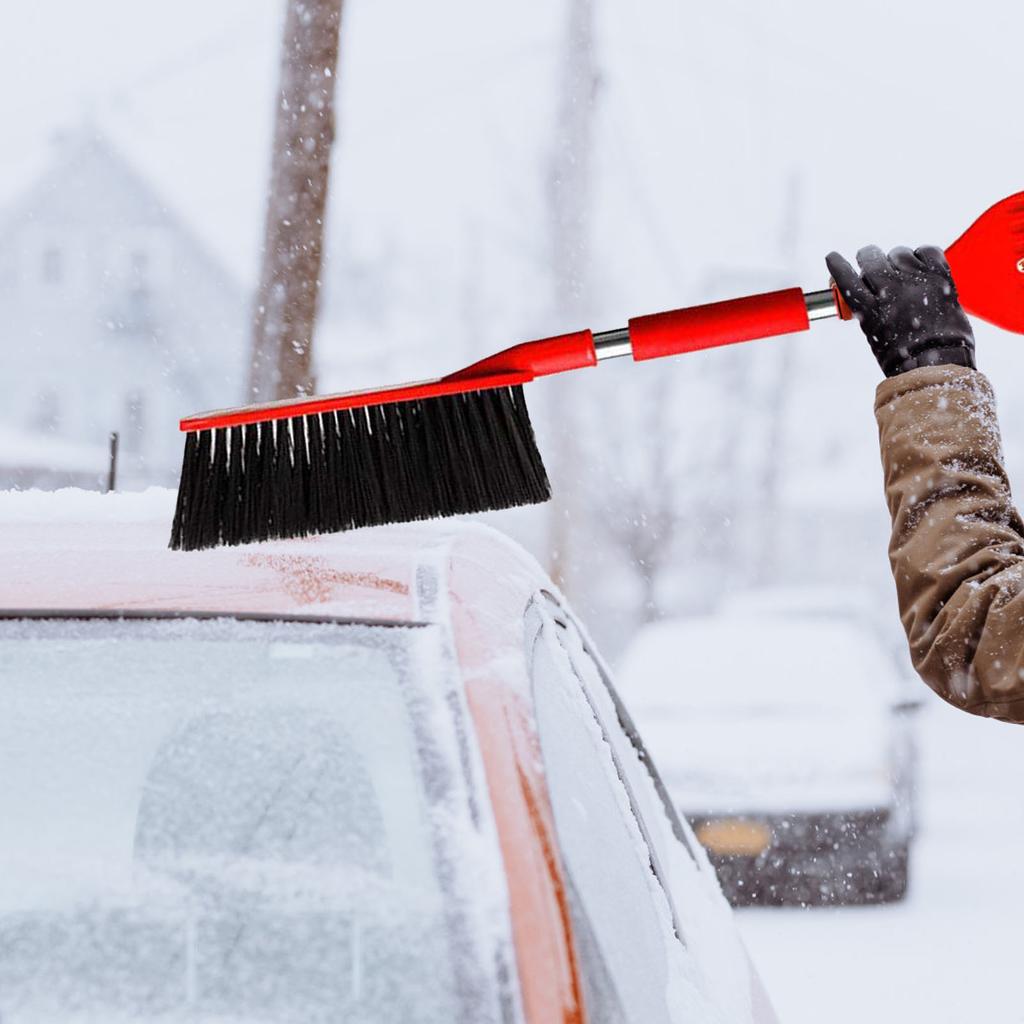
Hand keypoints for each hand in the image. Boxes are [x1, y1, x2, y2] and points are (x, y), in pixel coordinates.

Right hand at [825, 245, 975, 376]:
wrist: (938, 363)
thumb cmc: (902, 355)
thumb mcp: (872, 333)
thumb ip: (867, 308)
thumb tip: (864, 286)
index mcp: (869, 309)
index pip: (845, 278)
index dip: (836, 264)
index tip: (832, 257)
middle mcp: (890, 290)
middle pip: (871, 257)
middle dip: (868, 258)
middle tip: (871, 263)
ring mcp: (916, 281)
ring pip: (899, 253)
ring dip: (896, 260)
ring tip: (901, 272)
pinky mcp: (940, 276)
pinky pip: (927, 251)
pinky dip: (921, 255)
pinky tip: (920, 266)